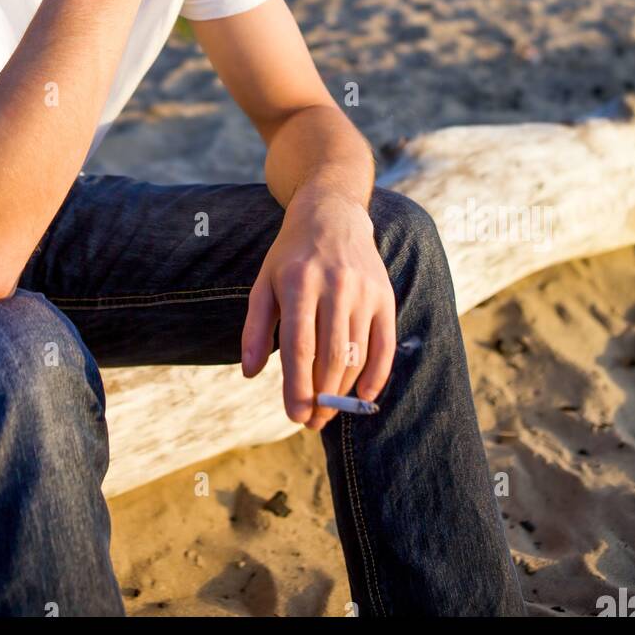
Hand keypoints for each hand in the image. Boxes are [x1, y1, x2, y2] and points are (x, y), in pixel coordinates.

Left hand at [241, 187, 396, 430]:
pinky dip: (376, 376)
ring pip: (356, 355)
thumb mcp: (264, 283)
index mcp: (299, 283)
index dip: (297, 386)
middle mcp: (335, 286)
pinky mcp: (385, 295)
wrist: (332, 214)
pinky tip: (362, 395)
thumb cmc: (291, 255)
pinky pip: (384, 345)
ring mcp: (364, 291)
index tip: (295, 415)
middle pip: (330, 356)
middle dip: (321, 396)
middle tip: (312, 421)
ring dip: (343, 391)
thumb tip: (249, 372)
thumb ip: (254, 327)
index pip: (299, 347)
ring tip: (329, 409)